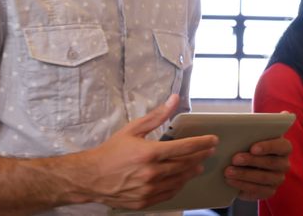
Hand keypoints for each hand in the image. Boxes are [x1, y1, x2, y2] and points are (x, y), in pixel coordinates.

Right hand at [72, 95, 217, 209]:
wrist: (89, 178)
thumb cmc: (110, 152)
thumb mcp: (132, 129)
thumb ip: (156, 116)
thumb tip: (174, 100)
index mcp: (149, 153)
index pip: (184, 147)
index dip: (202, 143)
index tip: (213, 140)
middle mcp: (151, 173)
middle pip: (185, 164)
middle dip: (200, 156)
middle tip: (209, 151)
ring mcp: (148, 189)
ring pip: (179, 180)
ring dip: (192, 171)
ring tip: (198, 165)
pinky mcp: (145, 201)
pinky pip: (169, 193)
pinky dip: (178, 185)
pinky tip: (182, 178)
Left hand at [225, 137, 292, 200]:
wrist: (246, 166)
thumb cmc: (250, 147)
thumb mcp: (251, 139)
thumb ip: (248, 137)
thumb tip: (231, 136)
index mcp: (284, 148)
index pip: (282, 146)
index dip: (268, 147)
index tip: (253, 148)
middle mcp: (284, 164)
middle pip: (271, 162)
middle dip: (251, 160)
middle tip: (235, 159)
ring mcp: (278, 179)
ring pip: (263, 178)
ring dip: (244, 174)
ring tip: (228, 171)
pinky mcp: (269, 191)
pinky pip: (257, 190)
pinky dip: (242, 185)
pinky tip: (231, 181)